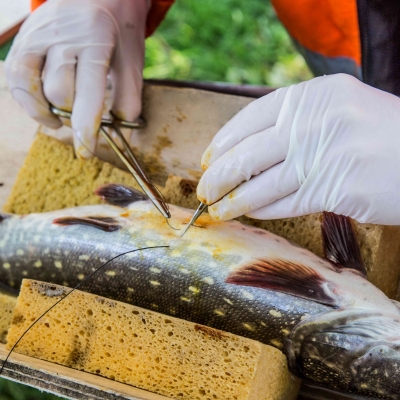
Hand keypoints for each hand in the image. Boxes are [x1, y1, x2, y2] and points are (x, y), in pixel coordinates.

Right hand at [5, 0, 149, 158]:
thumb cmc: (118, 29)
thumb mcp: (133, 60)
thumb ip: (129, 96)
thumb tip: (121, 132)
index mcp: (95, 40)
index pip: (88, 91)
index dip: (86, 125)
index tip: (86, 151)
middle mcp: (61, 37)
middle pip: (58, 93)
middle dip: (72, 115)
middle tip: (83, 119)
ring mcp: (37, 36)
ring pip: (32, 87)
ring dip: (47, 111)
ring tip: (62, 116)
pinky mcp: (22, 39)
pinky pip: (16, 77)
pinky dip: (28, 98)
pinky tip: (43, 103)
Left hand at [197, 74, 399, 224]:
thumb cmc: (381, 136)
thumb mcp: (338, 112)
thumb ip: (296, 126)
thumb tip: (248, 151)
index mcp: (314, 95)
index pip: (251, 117)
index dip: (223, 141)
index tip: (206, 159)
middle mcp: (316, 121)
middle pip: (249, 153)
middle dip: (219, 176)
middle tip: (204, 191)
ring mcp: (324, 155)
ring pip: (262, 182)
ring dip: (234, 199)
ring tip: (217, 209)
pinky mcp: (334, 189)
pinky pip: (284, 202)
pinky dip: (262, 209)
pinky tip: (249, 212)